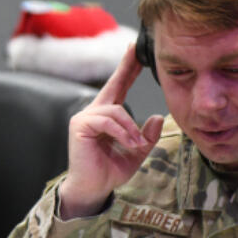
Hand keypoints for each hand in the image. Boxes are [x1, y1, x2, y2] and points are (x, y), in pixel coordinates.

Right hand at [59, 43, 163, 217]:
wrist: (93, 189)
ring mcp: (85, 117)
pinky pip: (107, 121)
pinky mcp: (80, 126)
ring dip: (131, 129)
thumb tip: (157, 117)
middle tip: (136, 49)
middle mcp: (95, 112)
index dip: (128, 69)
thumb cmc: (110, 171)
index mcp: (107, 116)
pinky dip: (122, 133)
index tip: (136, 51)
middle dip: (126, 66)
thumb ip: (147, 136)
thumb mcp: (136, 152)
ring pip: (116, 110)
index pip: (120, 87)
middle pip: (114, 84)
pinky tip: (129, 144)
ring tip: (137, 145)